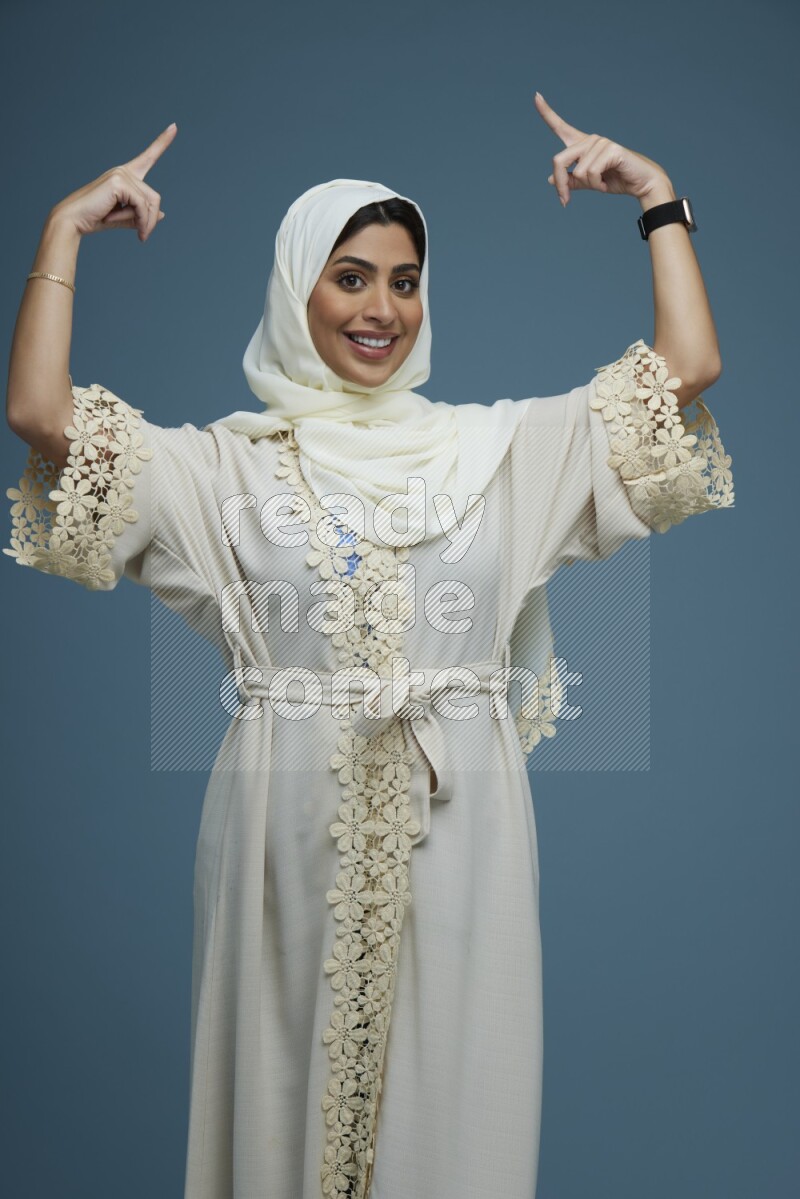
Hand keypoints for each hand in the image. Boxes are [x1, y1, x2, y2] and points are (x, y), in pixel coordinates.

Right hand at [50, 123, 177, 241]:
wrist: (74, 220)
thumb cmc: (95, 218)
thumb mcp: (122, 218)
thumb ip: (141, 215)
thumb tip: (162, 214)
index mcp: (124, 176)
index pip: (147, 157)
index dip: (162, 142)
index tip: (174, 126)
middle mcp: (123, 171)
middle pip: (154, 196)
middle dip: (151, 219)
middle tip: (143, 236)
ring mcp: (120, 174)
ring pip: (150, 203)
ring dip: (147, 223)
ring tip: (139, 235)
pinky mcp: (119, 182)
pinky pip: (141, 206)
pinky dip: (142, 221)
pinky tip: (133, 230)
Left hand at [533, 93, 669, 206]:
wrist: (641, 184)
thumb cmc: (616, 180)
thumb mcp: (589, 183)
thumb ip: (571, 180)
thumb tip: (550, 179)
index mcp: (582, 145)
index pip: (561, 127)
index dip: (547, 113)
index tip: (536, 96)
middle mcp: (590, 140)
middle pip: (558, 160)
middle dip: (560, 185)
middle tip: (565, 200)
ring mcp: (601, 142)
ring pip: (576, 172)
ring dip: (588, 185)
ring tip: (602, 183)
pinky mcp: (611, 150)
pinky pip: (591, 173)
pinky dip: (597, 185)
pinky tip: (607, 182)